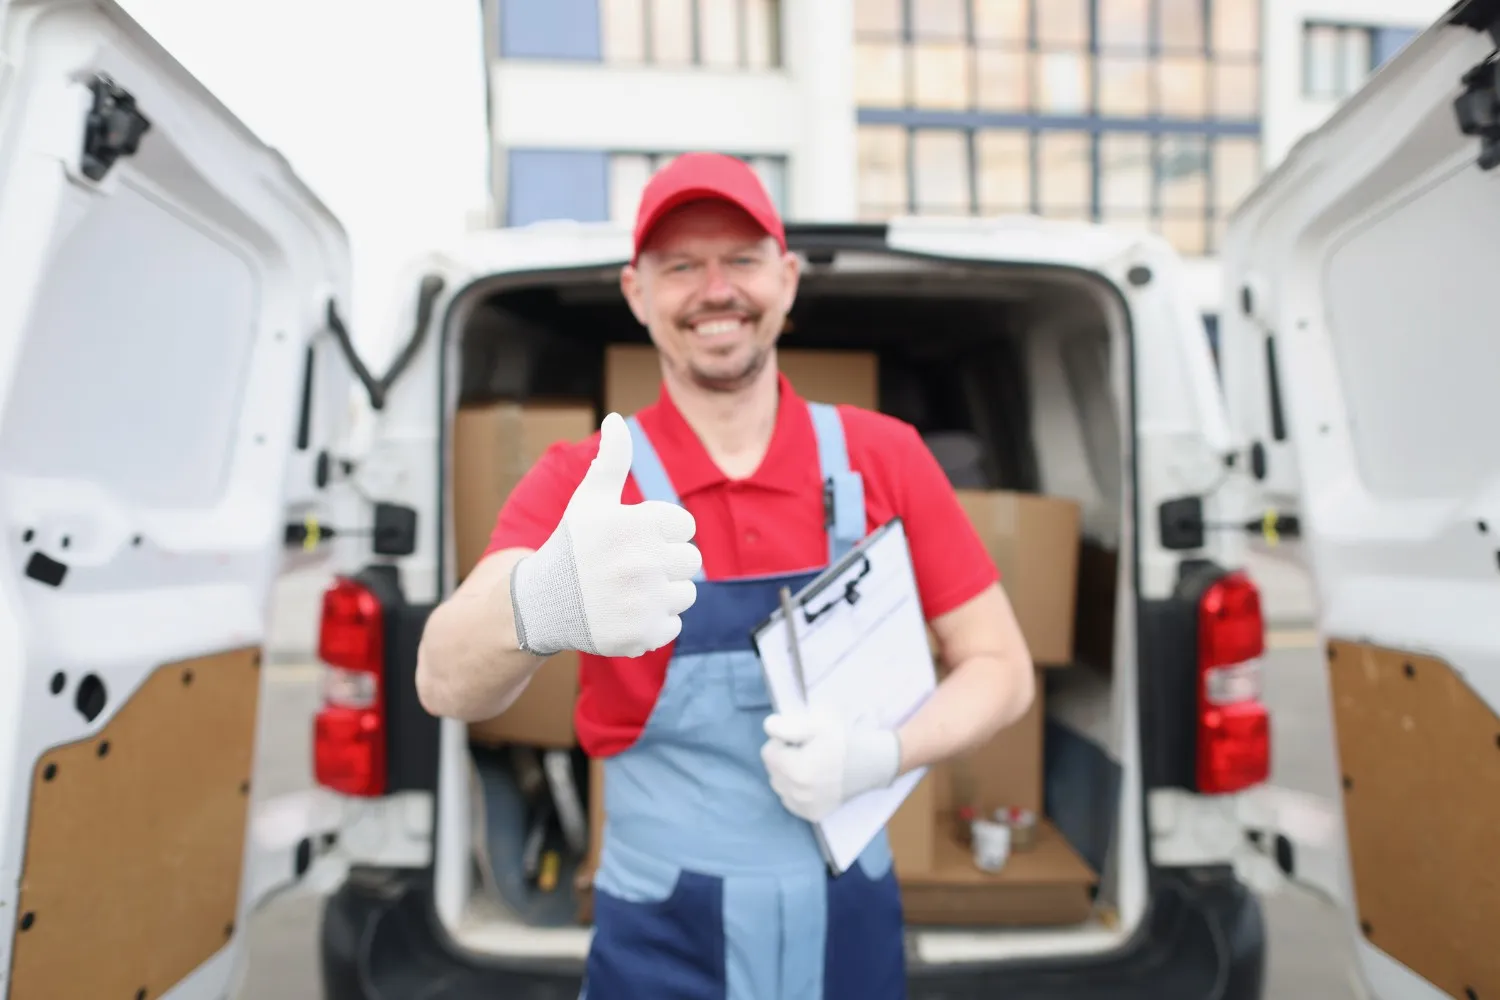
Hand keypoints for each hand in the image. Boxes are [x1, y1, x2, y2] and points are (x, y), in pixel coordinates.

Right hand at [510, 412, 702, 657]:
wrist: (543, 604)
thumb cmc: (573, 546)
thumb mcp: (590, 499)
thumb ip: (611, 459)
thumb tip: (616, 419)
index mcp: (637, 524)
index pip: (684, 525)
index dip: (660, 532)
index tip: (632, 539)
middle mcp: (643, 562)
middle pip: (691, 560)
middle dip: (664, 562)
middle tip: (629, 567)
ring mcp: (645, 601)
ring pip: (685, 594)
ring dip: (662, 593)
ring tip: (626, 591)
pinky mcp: (644, 635)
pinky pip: (672, 625)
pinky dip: (652, 623)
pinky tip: (623, 613)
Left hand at [759, 711, 901, 821]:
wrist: (871, 763)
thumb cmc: (843, 740)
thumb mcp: (817, 724)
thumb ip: (787, 726)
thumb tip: (768, 728)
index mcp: (795, 770)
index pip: (767, 753)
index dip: (782, 742)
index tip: (801, 740)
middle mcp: (796, 793)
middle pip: (772, 771)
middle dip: (783, 759)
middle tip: (807, 752)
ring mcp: (804, 808)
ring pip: (779, 787)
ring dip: (788, 775)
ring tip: (811, 766)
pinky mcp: (812, 815)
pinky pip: (790, 802)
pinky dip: (796, 791)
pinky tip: (813, 781)